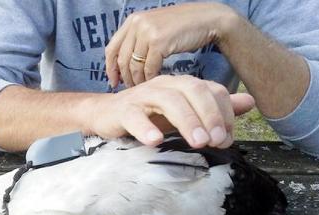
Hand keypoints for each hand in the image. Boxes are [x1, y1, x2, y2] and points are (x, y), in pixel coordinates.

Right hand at [89, 75, 254, 147]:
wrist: (106, 115)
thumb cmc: (147, 115)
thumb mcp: (184, 112)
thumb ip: (214, 108)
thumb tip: (249, 102)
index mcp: (182, 85)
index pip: (211, 91)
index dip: (223, 113)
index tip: (227, 139)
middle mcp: (165, 85)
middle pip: (193, 91)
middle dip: (210, 116)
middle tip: (218, 141)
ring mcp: (143, 96)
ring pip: (169, 101)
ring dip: (187, 121)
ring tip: (198, 142)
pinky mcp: (123, 110)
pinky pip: (135, 116)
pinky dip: (145, 128)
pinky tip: (155, 141)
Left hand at [106, 3, 236, 87]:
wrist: (208, 20)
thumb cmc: (182, 29)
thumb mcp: (155, 29)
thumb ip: (138, 41)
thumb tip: (124, 66)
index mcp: (132, 20)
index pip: (111, 48)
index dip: (110, 69)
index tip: (113, 83)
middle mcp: (137, 24)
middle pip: (122, 60)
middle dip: (125, 78)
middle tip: (131, 90)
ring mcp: (147, 31)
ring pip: (134, 66)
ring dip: (138, 81)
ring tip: (144, 90)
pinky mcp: (159, 41)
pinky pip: (148, 68)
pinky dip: (150, 79)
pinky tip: (155, 84)